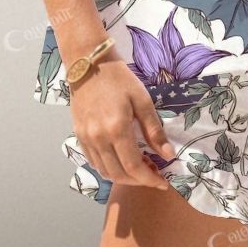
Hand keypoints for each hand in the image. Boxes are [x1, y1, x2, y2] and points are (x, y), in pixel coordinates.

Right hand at [70, 52, 177, 190]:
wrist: (89, 64)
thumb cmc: (119, 79)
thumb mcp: (143, 101)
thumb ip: (154, 131)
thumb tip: (168, 155)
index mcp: (116, 129)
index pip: (133, 167)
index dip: (149, 179)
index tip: (163, 182)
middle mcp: (98, 138)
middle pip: (118, 174)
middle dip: (138, 180)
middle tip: (154, 174)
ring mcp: (86, 139)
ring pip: (104, 171)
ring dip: (124, 176)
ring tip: (141, 167)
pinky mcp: (79, 136)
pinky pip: (94, 162)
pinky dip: (109, 168)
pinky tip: (122, 160)